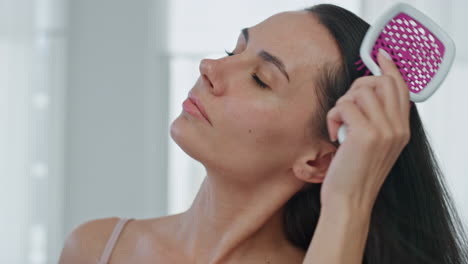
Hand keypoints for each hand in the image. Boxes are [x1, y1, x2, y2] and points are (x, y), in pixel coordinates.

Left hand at [321, 49, 410, 210]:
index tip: (381, 55)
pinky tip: (334, 134)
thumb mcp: (375, 147)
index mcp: (402, 130)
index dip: (390, 68)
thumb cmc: (355, 174)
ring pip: (360, 91)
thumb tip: (366, 93)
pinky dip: (333, 116)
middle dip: (357, 86)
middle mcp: (397, 128)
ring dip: (341, 105)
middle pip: (381, 82)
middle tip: (344, 106)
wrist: (349, 201)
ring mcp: (384, 130)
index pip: (401, 89)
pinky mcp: (365, 134)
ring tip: (338, 125)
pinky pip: (344, 105)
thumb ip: (378, 121)